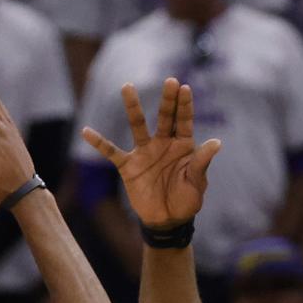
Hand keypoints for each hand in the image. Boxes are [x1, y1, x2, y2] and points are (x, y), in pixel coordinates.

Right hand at [82, 79, 220, 230]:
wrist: (167, 221)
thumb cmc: (186, 201)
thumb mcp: (197, 182)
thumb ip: (201, 161)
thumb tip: (216, 142)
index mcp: (182, 145)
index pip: (183, 121)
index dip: (184, 105)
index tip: (184, 88)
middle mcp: (163, 143)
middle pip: (164, 116)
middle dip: (167, 100)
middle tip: (170, 81)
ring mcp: (144, 152)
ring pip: (138, 125)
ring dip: (133, 107)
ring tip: (127, 87)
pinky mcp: (129, 166)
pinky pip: (112, 152)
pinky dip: (99, 143)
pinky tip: (86, 132)